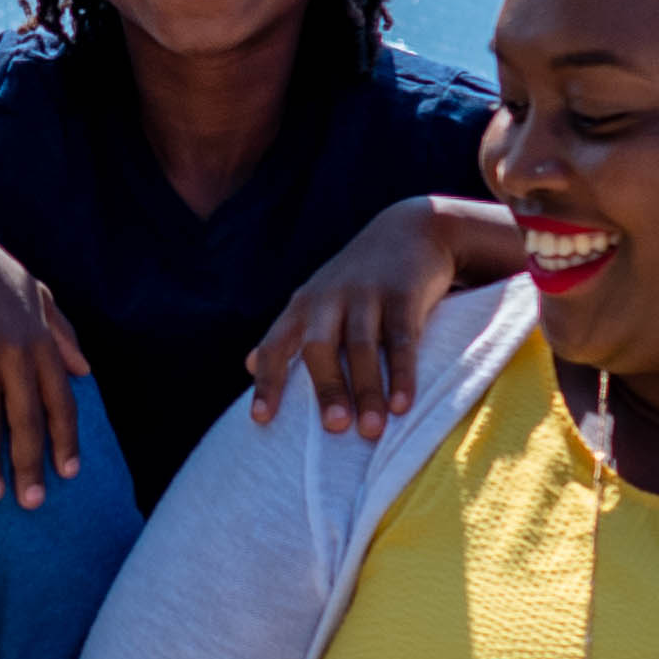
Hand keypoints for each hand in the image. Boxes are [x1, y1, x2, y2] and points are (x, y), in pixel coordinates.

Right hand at [0, 218, 97, 504]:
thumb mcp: (35, 291)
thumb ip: (62, 331)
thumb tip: (86, 369)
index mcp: (39, 339)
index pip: (60, 400)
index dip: (65, 439)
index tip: (68, 474)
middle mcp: (14, 349)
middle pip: (27, 418)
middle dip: (31, 464)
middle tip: (31, 503)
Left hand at [245, 199, 501, 439]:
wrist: (412, 228)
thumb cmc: (358, 279)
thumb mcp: (317, 298)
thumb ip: (287, 333)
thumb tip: (247, 365)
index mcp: (304, 305)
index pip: (276, 345)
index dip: (267, 381)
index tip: (261, 420)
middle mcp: (329, 299)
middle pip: (319, 347)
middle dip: (326, 388)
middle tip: (335, 429)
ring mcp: (366, 294)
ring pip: (361, 346)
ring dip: (367, 390)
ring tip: (372, 430)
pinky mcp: (403, 294)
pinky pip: (401, 339)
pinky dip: (403, 374)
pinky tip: (403, 406)